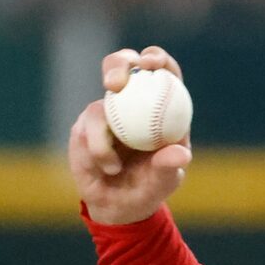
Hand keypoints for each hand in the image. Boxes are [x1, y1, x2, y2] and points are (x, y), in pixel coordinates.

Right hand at [68, 46, 192, 224]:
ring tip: (113, 167)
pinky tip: (107, 168)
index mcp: (161, 106)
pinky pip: (85, 131)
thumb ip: (170, 166)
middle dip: (118, 64)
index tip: (153, 63)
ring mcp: (106, 113)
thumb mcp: (166, 180)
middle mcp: (132, 103)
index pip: (163, 71)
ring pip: (98, 105)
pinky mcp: (84, 127)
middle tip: (114, 83)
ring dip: (103, 139)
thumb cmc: (151, 187)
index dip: (158, 59)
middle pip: (123, 66)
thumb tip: (180, 153)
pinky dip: (97, 151)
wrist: (121, 205)